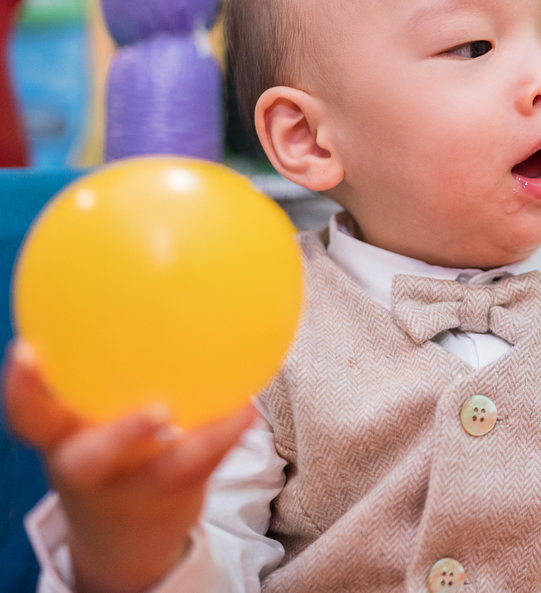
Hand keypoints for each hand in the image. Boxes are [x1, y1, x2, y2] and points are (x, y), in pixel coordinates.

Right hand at [3, 340, 253, 592]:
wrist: (123, 533)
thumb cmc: (109, 445)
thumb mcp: (91, 409)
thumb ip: (104, 363)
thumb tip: (134, 275)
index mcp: (60, 435)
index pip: (30, 413)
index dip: (24, 387)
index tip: (28, 351)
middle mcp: (88, 466)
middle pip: (88, 458)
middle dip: (119, 436)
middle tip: (157, 410)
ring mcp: (130, 487)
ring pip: (162, 471)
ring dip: (200, 443)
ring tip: (236, 413)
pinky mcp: (169, 498)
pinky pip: (201, 468)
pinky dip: (226, 438)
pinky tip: (249, 410)